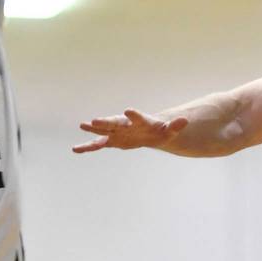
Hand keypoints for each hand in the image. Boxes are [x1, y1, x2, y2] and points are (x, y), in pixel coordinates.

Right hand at [73, 109, 187, 153]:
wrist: (151, 133)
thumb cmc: (161, 131)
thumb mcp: (170, 131)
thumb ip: (176, 126)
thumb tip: (185, 121)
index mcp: (140, 121)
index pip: (137, 117)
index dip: (133, 114)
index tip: (128, 110)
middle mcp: (126, 124)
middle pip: (115, 122)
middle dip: (105, 121)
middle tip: (94, 120)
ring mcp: (117, 132)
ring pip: (103, 131)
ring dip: (93, 129)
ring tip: (82, 125)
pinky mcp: (112, 141)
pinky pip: (98, 144)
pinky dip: (88, 147)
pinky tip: (76, 149)